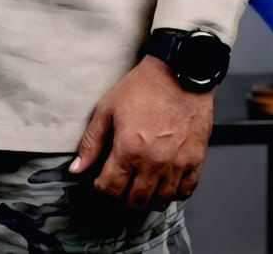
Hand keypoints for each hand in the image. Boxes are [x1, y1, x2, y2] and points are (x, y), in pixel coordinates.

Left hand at [68, 55, 214, 211]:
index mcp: (129, 149)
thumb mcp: (108, 108)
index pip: (111, 188)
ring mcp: (176, 164)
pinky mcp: (195, 159)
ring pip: (161, 200)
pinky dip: (175, 193)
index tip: (102, 182)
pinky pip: (186, 190)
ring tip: (143, 187)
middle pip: (136, 200)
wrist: (179, 71)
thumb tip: (77, 167)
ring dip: (149, 199)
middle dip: (124, 197)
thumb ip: (92, 141)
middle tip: (122, 187)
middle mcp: (153, 162)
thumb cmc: (145, 86)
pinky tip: (167, 185)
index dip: (102, 188)